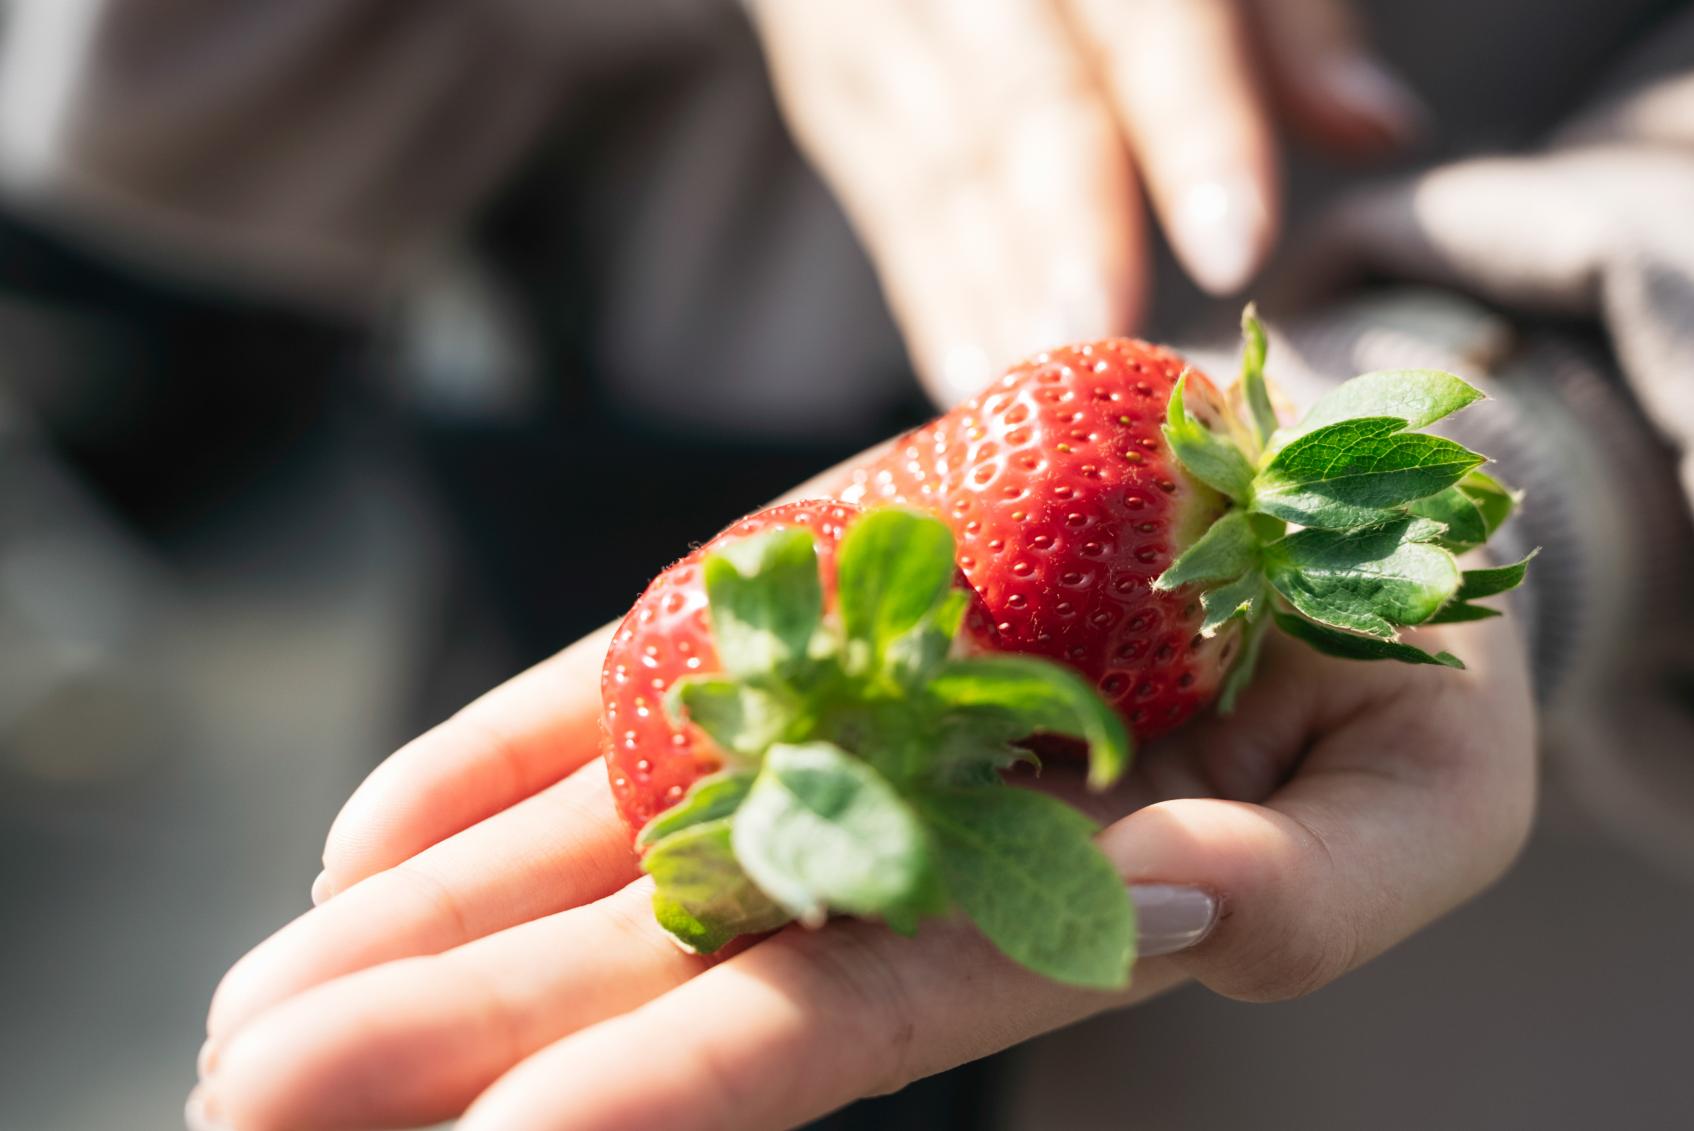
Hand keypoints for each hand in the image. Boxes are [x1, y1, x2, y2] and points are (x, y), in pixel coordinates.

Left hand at [191, 611, 1532, 1130]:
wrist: (1325, 503)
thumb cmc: (1407, 669)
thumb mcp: (1429, 785)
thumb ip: (1332, 883)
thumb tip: (1197, 910)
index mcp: (1053, 906)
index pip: (846, 1017)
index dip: (682, 1086)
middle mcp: (907, 834)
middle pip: (666, 960)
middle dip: (465, 1036)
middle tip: (253, 1104)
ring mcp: (831, 717)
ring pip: (613, 844)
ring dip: (436, 926)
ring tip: (252, 1018)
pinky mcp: (798, 603)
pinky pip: (629, 695)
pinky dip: (495, 760)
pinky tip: (363, 842)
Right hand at [748, 0, 1426, 404]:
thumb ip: (1283, 27)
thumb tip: (1380, 130)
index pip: (1154, 24)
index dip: (1195, 134)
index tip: (1238, 254)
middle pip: (1025, 101)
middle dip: (1067, 224)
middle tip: (1104, 332)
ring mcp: (885, 29)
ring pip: (941, 167)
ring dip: (991, 288)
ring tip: (1039, 390)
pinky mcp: (835, 96)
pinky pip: (887, 209)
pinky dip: (931, 299)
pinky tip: (971, 383)